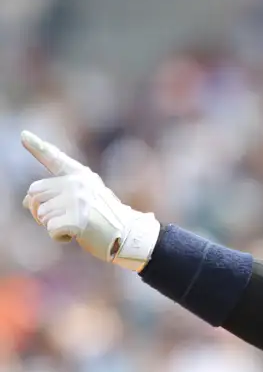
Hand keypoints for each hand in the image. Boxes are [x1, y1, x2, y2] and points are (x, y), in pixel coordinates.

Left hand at [21, 130, 160, 271]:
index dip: (38, 146)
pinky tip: (76, 234)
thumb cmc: (105, 219)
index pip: (55, 159)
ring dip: (52, 225)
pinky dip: (60, 236)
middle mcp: (78, 184)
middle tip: (61, 218)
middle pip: (34, 193)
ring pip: (40, 214)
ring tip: (75, 225)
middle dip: (40, 209)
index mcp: (81, 176)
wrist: (129, 234)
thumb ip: (56, 195)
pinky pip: (51, 229)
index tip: (24, 134)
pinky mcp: (77, 219)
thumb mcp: (84, 199)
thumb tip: (25, 202)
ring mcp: (77, 200)